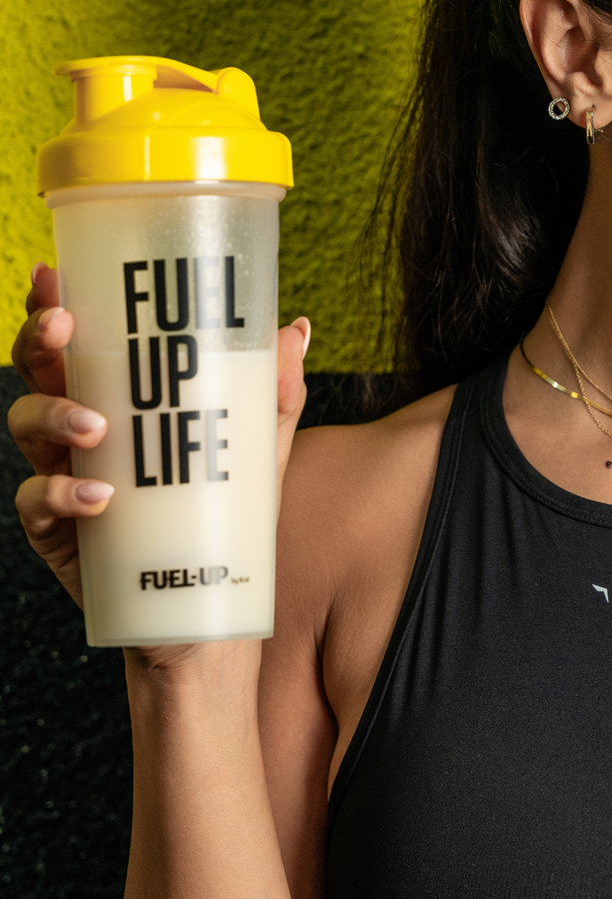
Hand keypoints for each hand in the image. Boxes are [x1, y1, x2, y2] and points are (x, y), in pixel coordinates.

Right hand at [8, 262, 309, 622]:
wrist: (208, 624)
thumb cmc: (226, 532)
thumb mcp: (255, 462)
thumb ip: (272, 400)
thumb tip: (296, 329)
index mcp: (120, 408)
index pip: (78, 348)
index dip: (55, 307)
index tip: (56, 274)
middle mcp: (84, 440)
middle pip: (39, 376)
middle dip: (41, 345)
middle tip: (65, 331)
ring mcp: (66, 485)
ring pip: (28, 431)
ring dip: (54, 417)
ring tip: (97, 429)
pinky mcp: (61, 538)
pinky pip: (36, 507)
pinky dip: (58, 498)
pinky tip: (97, 500)